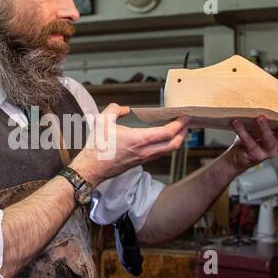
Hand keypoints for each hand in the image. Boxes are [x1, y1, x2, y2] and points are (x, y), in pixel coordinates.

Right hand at [71, 104, 188, 184]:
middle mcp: (145, 151)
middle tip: (185, 123)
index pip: (168, 132)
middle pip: (174, 144)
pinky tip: (161, 139)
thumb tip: (125, 109)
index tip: (185, 116)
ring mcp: (143, 158)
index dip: (180, 124)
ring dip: (175, 140)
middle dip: (183, 133)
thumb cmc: (97, 148)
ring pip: (167, 150)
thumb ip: (115, 109)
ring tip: (177, 129)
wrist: (91, 169)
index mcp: (139, 140)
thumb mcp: (103, 121)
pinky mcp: (139, 162)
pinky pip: (158, 153)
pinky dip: (165, 145)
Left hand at [225, 117, 277, 172]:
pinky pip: (250, 142)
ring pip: (270, 140)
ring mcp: (269, 151)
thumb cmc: (253, 135)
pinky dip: (243, 132)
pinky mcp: (256, 155)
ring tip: (260, 117)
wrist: (238, 156)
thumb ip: (275, 112)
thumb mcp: (266, 123)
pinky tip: (237, 122)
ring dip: (265, 129)